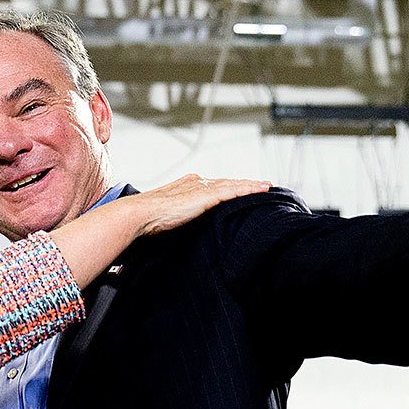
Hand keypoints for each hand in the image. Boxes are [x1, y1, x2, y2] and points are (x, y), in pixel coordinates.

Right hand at [128, 174, 270, 236]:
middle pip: (227, 182)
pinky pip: (234, 191)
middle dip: (245, 184)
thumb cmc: (149, 219)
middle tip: (263, 185)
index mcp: (188, 185)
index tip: (243, 189)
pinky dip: (249, 189)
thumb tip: (182, 226)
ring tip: (267, 186)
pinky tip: (261, 189)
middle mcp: (197, 182)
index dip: (231, 187)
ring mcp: (202, 188)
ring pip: (234, 184)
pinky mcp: (207, 196)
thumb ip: (180, 216)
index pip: (215, 185)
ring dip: (252, 185)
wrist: (140, 214)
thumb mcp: (169, 216)